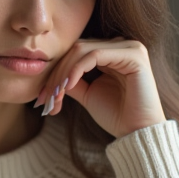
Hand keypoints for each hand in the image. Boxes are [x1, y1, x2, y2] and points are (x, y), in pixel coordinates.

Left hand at [33, 38, 166, 138]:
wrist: (137, 132)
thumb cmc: (116, 115)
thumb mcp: (86, 93)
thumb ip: (70, 80)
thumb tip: (48, 76)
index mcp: (111, 52)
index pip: (75, 52)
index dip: (55, 71)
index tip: (42, 96)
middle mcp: (121, 45)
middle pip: (75, 49)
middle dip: (56, 74)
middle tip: (45, 98)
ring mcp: (129, 47)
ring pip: (82, 50)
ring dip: (63, 73)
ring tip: (55, 95)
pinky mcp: (133, 54)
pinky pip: (95, 55)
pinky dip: (77, 70)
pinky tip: (68, 86)